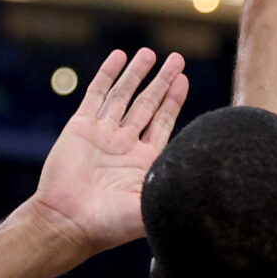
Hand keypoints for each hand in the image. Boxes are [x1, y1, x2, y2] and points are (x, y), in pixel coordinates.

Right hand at [27, 48, 187, 256]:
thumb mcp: (151, 207)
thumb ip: (174, 191)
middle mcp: (125, 145)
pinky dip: (108, 75)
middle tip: (177, 59)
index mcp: (144, 161)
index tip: (184, 80)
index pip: (163, 124)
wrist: (69, 223)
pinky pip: (96, 94)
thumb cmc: (111, 224)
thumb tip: (207, 184)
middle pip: (147, 104)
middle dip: (162, 81)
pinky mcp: (80, 127)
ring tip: (150, 53)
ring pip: (123, 95)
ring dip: (137, 73)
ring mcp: (102, 134)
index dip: (173, 101)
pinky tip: (119, 57)